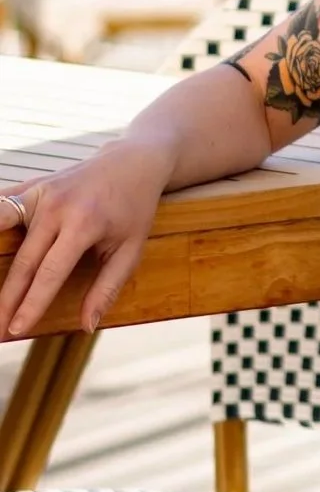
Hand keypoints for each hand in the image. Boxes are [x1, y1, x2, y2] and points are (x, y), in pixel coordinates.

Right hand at [0, 138, 173, 338]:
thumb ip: (108, 288)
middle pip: (24, 261)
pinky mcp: (32, 185)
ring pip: (3, 231)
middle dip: (6, 299)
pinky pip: (3, 206)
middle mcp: (58, 206)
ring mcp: (41, 192)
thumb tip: (87, 325)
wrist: (133, 162)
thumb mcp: (132, 248)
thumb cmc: (134, 208)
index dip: (31, 304)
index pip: (50, 273)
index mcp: (84, 223)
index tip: (16, 330)